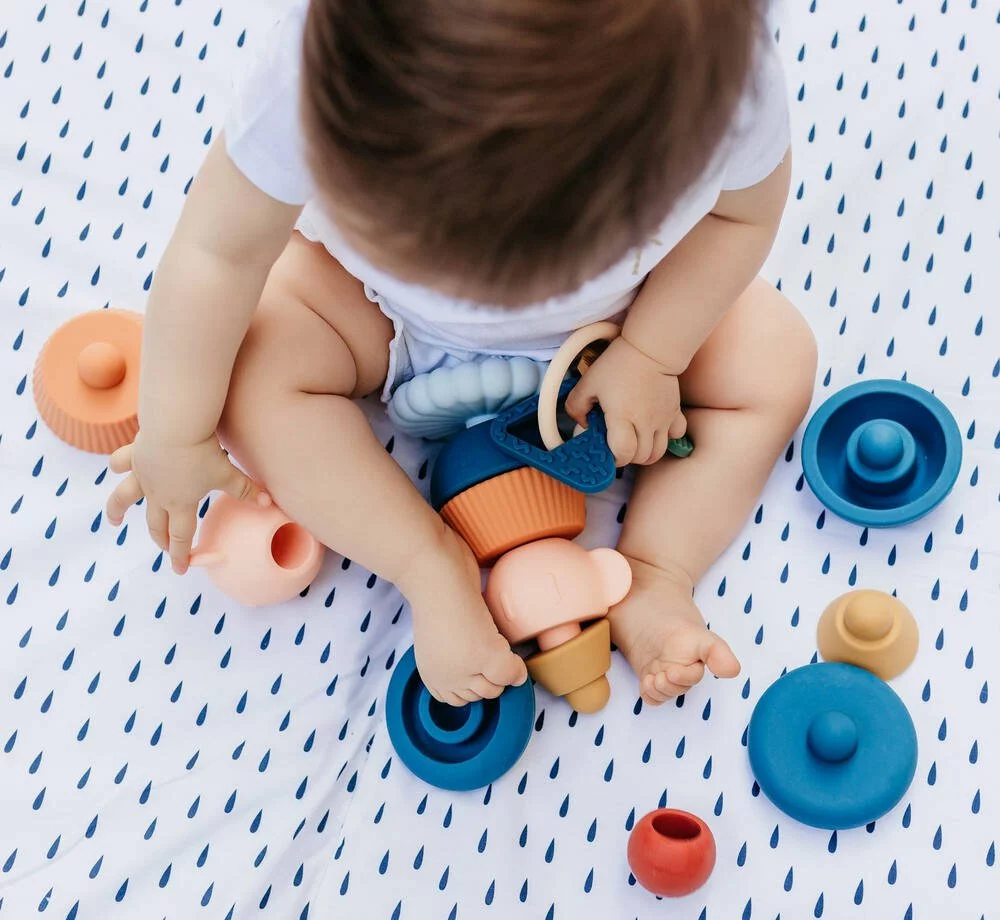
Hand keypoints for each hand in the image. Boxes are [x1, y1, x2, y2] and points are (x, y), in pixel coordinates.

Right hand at [105, 432, 269, 573]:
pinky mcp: (134, 455)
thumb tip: (268, 503)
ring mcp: (143, 476)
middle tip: (164, 549)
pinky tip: (116, 469)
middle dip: (161, 539)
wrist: (175, 426)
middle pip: (157, 524)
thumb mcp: (227, 473)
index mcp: (181, 503)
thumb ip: (246, 490)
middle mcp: (158, 494)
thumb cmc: (203, 453)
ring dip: (118, 510)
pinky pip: (122, 463)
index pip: (181, 536)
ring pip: (125, 498)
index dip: (181, 555)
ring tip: (114, 520)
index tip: (180, 569)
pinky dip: (118, 466)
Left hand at [564, 336, 686, 465]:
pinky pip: (676, 435)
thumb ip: (576, 407)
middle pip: (641, 457)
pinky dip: (665, 438)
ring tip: (634, 441)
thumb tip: (582, 424)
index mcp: (622, 416)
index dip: (614, 458)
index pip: (623, 453)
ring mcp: (663, 419)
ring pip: (658, 453)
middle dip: (627, 457)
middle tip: (617, 444)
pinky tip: (654, 430)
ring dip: (644, 453)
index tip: (607, 450)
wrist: (650, 349)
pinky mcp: (675, 412)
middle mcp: (645, 422)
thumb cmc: (617, 365)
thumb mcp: (587, 383)